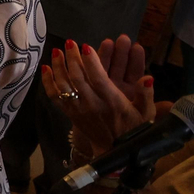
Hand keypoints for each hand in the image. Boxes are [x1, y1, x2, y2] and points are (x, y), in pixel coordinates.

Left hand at [41, 37, 154, 159]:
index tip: (86, 46)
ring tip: (56, 50)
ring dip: (59, 66)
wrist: (114, 151)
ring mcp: (79, 109)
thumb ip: (146, 95)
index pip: (99, 79)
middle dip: (73, 58)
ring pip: (64, 85)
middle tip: (70, 42)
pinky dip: (48, 82)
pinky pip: (55, 97)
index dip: (92, 62)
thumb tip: (148, 78)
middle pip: (78, 78)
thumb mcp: (146, 113)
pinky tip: (45, 68)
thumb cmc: (133, 129)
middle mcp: (93, 105)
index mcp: (112, 102)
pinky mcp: (70, 114)